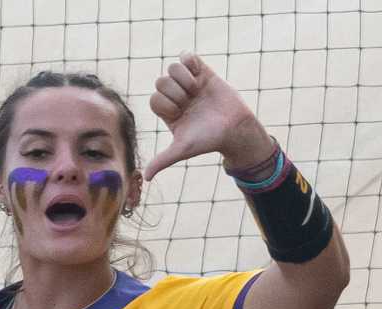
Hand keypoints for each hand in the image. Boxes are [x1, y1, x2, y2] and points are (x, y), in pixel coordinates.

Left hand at [142, 55, 273, 180]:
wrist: (234, 128)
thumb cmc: (208, 140)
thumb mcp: (182, 149)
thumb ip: (163, 160)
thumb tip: (146, 178)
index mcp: (168, 112)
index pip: (154, 99)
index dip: (166, 104)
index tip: (181, 114)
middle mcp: (176, 97)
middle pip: (161, 82)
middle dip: (175, 92)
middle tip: (190, 102)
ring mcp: (188, 83)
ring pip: (172, 68)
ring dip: (183, 78)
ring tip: (196, 91)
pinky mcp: (202, 72)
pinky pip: (186, 56)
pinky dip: (189, 61)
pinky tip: (198, 73)